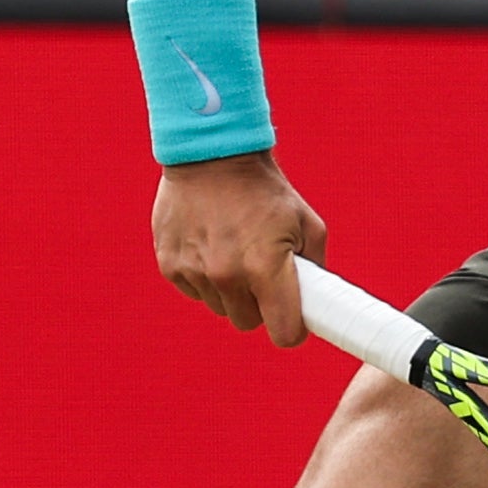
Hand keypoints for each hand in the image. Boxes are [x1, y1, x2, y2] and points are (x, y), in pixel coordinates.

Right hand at [152, 152, 327, 343]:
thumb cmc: (264, 188)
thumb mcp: (305, 221)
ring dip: (229, 289)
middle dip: (258, 305)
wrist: (212, 153)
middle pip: (248, 322)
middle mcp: (227, 276)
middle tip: (262, 273)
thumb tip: (317, 300)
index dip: (293, 329)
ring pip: (220, 307)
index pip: (284, 333)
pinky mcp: (170, 265)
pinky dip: (203, 276)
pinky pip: (194, 290)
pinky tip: (209, 244)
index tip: (294, 318)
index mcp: (265, 268)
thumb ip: (315, 267)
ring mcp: (195, 271)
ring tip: (233, 249)